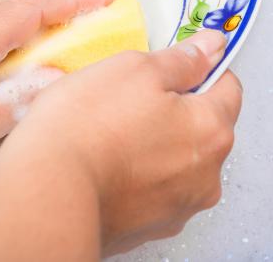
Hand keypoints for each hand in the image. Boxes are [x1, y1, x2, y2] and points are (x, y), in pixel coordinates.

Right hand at [0, 29, 241, 260]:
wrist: (47, 190)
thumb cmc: (85, 126)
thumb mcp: (133, 69)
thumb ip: (180, 59)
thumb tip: (209, 47)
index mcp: (210, 129)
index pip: (226, 87)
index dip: (197, 70)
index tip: (168, 69)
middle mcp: (205, 174)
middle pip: (200, 127)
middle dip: (171, 110)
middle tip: (127, 101)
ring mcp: (176, 206)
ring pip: (173, 160)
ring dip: (151, 144)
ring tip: (108, 135)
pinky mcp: (147, 226)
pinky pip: (150, 189)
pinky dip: (135, 175)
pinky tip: (104, 164)